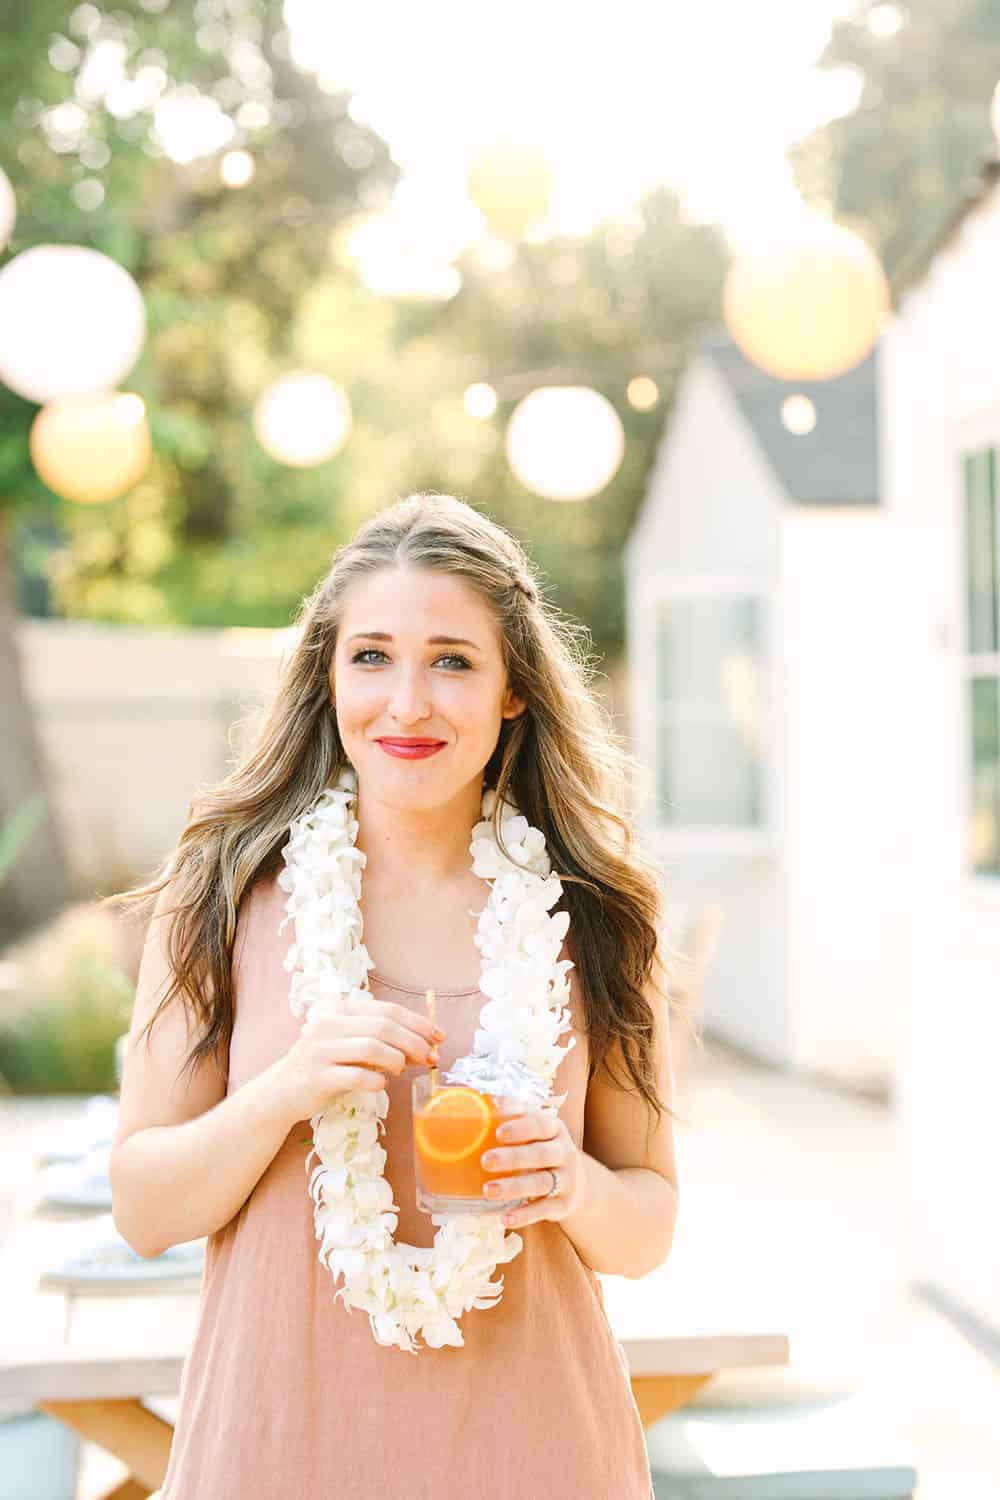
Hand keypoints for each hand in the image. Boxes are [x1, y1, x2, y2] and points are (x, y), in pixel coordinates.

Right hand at [275, 997, 444, 1122]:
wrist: (284, 1089)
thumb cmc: (327, 1064)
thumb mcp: (353, 1045)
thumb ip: (385, 1042)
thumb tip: (427, 1046)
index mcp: (340, 1010)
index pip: (388, 1010)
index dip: (418, 1022)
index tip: (439, 1036)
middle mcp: (328, 1024)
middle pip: (383, 1027)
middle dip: (414, 1042)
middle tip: (431, 1057)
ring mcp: (321, 1050)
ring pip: (371, 1047)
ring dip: (396, 1059)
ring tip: (400, 1069)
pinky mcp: (318, 1077)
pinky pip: (357, 1076)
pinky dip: (376, 1081)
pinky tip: (380, 1084)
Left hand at [479, 1107, 585, 1228]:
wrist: (578, 1184)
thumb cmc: (544, 1149)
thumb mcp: (537, 1131)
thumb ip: (516, 1117)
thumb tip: (485, 1098)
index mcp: (555, 1130)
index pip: (541, 1125)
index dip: (521, 1128)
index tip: (499, 1132)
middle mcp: (564, 1153)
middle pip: (540, 1155)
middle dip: (513, 1158)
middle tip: (485, 1161)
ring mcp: (566, 1180)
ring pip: (540, 1183)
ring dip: (513, 1187)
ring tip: (488, 1190)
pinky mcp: (563, 1205)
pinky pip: (543, 1210)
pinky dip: (524, 1216)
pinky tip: (504, 1218)